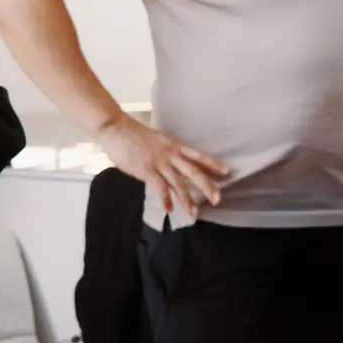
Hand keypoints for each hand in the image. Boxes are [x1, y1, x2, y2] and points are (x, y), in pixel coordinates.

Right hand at [96, 115, 227, 215]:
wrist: (116, 128)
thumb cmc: (134, 135)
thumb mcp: (158, 141)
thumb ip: (167, 153)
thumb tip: (172, 166)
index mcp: (175, 145)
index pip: (199, 155)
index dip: (213, 163)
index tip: (226, 172)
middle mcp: (171, 154)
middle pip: (194, 172)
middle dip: (207, 186)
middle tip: (218, 199)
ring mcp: (159, 163)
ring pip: (179, 183)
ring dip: (187, 200)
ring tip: (194, 213)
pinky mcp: (146, 170)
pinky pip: (159, 187)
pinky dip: (165, 199)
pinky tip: (168, 209)